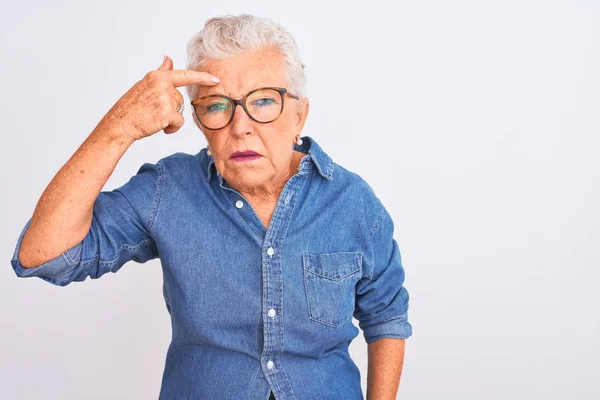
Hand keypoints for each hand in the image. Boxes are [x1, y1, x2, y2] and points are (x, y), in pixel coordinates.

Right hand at [98, 55, 219, 141]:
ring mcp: (165, 99)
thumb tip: (169, 59)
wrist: (120, 124)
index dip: (202, 77)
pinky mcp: (167, 113)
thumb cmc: (131, 106)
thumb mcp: (146, 84)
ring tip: (153, 117)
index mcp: (157, 77)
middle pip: (180, 99)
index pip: (185, 75)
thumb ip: (162, 72)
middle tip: (153, 111)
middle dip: (171, 108)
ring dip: (170, 118)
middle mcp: (162, 85)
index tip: (216, 79)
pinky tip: (159, 126)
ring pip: (179, 111)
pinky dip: (172, 127)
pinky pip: (179, 121)